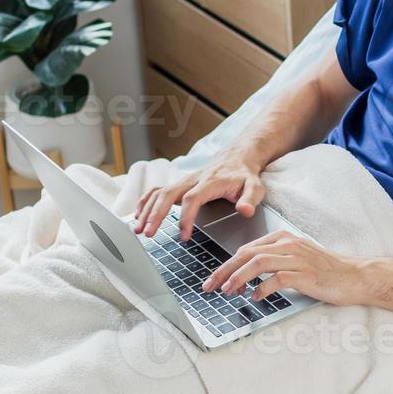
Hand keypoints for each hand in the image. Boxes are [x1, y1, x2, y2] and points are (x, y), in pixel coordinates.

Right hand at [132, 152, 266, 240]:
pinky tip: (138, 215)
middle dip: (155, 214)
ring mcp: (183, 181)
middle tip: (148, 234)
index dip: (186, 217)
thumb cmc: (245, 176)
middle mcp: (192, 180)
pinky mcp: (179, 184)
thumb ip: (250, 199)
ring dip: (146, 210)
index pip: (192, 199)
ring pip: (159, 192)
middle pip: (168, 194)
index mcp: (210, 182)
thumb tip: (245, 211)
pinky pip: (157, 190)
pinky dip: (145, 202)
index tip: (184, 236)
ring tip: (138, 229)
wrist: (237, 157)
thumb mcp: (255, 187)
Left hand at [201, 230, 370, 306]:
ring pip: (258, 263)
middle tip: (210, 286)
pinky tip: (256, 297)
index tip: (214, 279)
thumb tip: (246, 277)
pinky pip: (277, 278)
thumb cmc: (325, 271)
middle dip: (224, 270)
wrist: (354, 276)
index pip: (247, 249)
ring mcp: (297, 258)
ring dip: (238, 278)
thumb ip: (273, 263)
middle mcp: (288, 245)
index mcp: (283, 239)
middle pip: (247, 254)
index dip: (227, 264)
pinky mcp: (306, 274)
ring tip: (227, 291)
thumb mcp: (296, 260)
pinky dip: (262, 288)